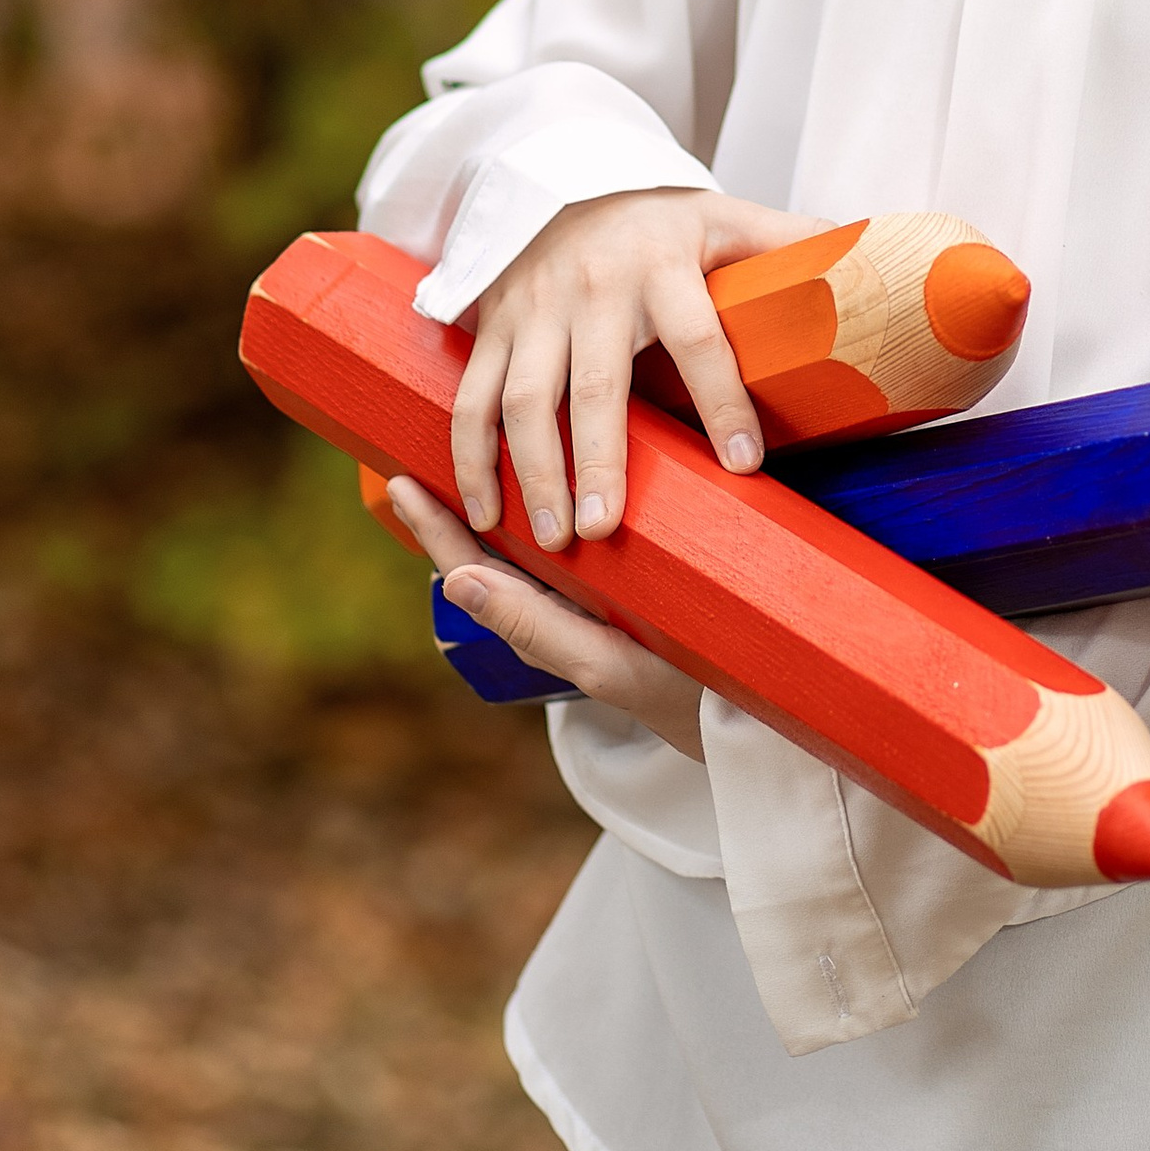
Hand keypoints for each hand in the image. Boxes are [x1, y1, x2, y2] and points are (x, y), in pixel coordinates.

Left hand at [390, 474, 706, 761]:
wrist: (750, 707)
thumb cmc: (672, 688)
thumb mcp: (597, 659)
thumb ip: (529, 624)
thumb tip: (454, 581)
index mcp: (541, 621)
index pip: (471, 567)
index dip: (434, 526)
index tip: (399, 481)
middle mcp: (558, 603)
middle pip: (492, 544)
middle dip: (461, 495)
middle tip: (425, 443)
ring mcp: (593, 590)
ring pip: (531, 536)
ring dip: (503, 491)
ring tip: (481, 443)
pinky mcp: (632, 576)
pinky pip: (577, 533)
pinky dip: (555, 499)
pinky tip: (561, 465)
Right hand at [456, 186, 813, 544]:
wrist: (563, 175)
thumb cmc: (663, 218)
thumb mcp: (729, 217)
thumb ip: (793, 244)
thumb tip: (881, 262)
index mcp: (663, 264)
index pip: (698, 337)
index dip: (722, 398)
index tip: (744, 466)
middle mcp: (592, 288)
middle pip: (594, 383)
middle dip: (600, 457)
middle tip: (608, 528)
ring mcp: (534, 310)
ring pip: (521, 398)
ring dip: (532, 472)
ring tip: (554, 541)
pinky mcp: (492, 327)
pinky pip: (470, 397)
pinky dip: (471, 458)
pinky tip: (487, 514)